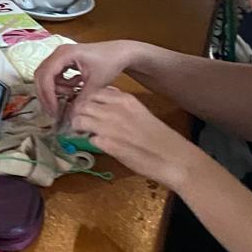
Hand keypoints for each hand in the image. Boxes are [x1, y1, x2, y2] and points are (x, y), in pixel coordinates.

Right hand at [34, 38, 139, 115]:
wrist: (119, 53)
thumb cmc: (109, 64)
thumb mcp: (97, 84)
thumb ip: (82, 100)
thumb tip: (70, 117)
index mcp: (64, 54)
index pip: (46, 75)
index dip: (47, 94)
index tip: (54, 111)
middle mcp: (58, 53)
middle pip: (41, 75)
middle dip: (46, 95)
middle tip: (53, 112)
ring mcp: (60, 56)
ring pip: (46, 76)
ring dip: (55, 90)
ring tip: (72, 96)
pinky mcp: (64, 62)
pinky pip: (54, 76)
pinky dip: (61, 86)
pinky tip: (74, 90)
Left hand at [68, 87, 197, 190]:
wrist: (174, 159)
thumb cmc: (160, 138)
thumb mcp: (139, 112)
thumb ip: (120, 107)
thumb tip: (103, 105)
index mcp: (125, 99)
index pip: (93, 92)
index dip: (86, 100)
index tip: (85, 108)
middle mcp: (114, 109)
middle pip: (82, 104)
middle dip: (77, 113)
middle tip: (78, 121)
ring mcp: (110, 127)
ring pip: (79, 120)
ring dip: (78, 127)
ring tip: (82, 133)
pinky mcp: (108, 145)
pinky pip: (89, 139)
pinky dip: (90, 142)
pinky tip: (96, 145)